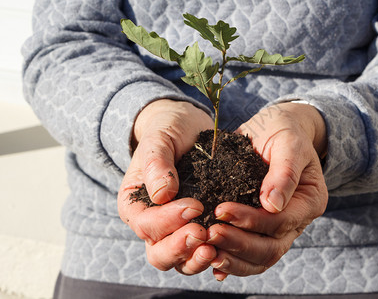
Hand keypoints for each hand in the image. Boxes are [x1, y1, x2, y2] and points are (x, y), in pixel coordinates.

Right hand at [117, 99, 216, 274]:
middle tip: (203, 234)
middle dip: (180, 247)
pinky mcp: (197, 231)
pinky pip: (201, 253)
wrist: (187, 130)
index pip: (146, 224)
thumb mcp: (160, 139)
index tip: (195, 206)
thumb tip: (162, 194)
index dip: (168, 220)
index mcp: (134, 205)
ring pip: (180, 261)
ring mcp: (174, 232)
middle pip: (159, 253)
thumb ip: (156, 163)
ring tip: (215, 248)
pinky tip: (228, 250)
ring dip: (196, 259)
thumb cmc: (169, 131)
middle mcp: (151, 224)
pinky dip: (213, 256)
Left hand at [207, 102, 327, 279]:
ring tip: (206, 251)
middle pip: (270, 248)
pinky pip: (249, 255)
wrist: (276, 131)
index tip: (222, 210)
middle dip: (239, 244)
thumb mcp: (288, 142)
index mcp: (309, 201)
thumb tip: (272, 205)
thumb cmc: (284, 132)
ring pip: (260, 259)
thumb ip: (284, 171)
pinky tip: (212, 264)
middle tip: (209, 234)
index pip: (280, 222)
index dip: (252, 220)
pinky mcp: (260, 230)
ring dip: (233, 259)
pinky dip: (232, 262)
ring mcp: (279, 229)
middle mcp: (296, 221)